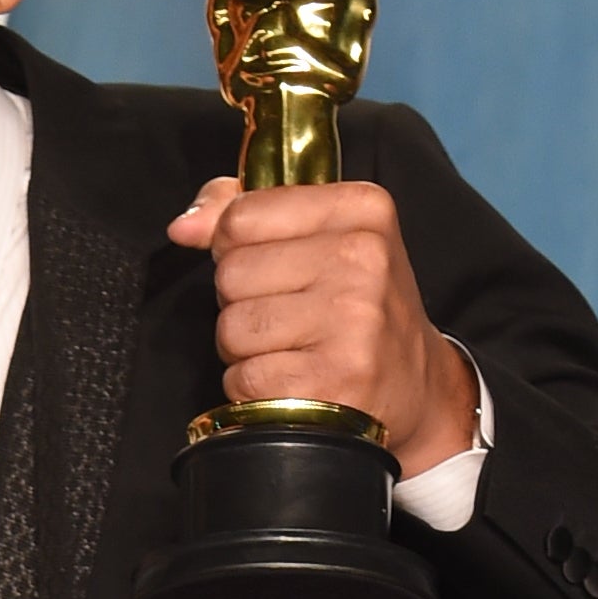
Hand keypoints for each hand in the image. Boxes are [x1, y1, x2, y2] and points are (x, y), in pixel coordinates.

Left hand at [164, 174, 477, 477]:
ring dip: (246, 349)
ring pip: (232, 328)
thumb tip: (184, 228)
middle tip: (289, 316)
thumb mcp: (321, 238)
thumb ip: (245, 214)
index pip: (242, 216)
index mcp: (362, 210)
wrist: (414, 386)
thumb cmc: (355, 306)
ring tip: (293, 349)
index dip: (236, 247)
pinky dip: (254, 388)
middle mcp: (363, 259)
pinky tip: (294, 382)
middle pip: (231, 274)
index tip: (272, 265)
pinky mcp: (333, 380)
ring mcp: (352, 322)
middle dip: (241, 302)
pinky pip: (244, 379)